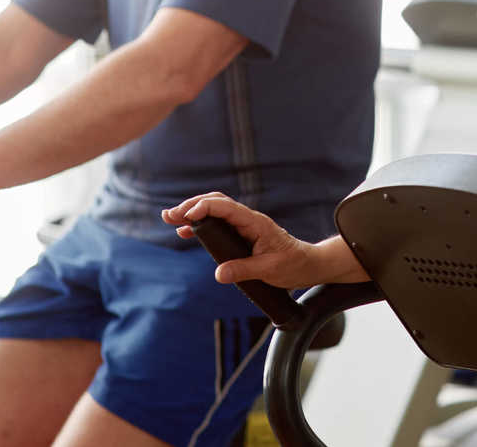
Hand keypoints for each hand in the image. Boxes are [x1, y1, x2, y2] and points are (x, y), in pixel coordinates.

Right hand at [163, 193, 322, 288]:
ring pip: (215, 210)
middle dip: (191, 206)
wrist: (307, 265)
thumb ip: (244, 270)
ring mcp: (244, 225)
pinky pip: (218, 223)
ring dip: (193, 212)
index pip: (226, 207)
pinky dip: (201, 224)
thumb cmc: (293, 265)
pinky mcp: (242, 234)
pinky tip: (185, 231)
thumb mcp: (270, 269)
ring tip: (170, 219)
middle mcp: (248, 219)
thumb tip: (218, 273)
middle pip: (216, 203)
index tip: (187, 217)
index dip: (205, 208)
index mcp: (255, 222)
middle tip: (169, 215)